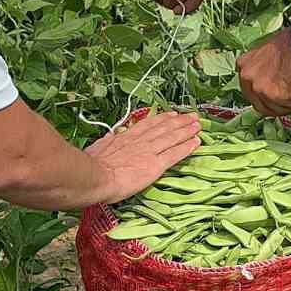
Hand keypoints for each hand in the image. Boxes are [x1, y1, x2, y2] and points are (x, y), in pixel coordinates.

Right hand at [85, 111, 200, 203]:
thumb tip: (108, 138)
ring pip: (173, 138)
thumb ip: (107, 143)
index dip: (162, 119)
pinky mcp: (156, 165)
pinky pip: (175, 154)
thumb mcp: (98, 147)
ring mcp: (150, 151)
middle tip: (192, 116)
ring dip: (187, 131)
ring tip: (198, 125)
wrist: (97, 175)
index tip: (171, 114)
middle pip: (164, 128)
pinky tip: (196, 143)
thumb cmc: (93, 165)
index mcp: (126, 137)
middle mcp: (141, 141)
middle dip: (180, 121)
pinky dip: (187, 147)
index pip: (148, 125)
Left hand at [238, 27, 290, 116]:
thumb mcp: (270, 52)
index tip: (281, 95)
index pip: (251, 91)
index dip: (268, 96)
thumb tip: (274, 82)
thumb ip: (265, 69)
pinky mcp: (275, 96)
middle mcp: (247, 77)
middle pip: (261, 104)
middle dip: (280, 104)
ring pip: (278, 108)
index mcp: (244, 65)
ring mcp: (259, 87)